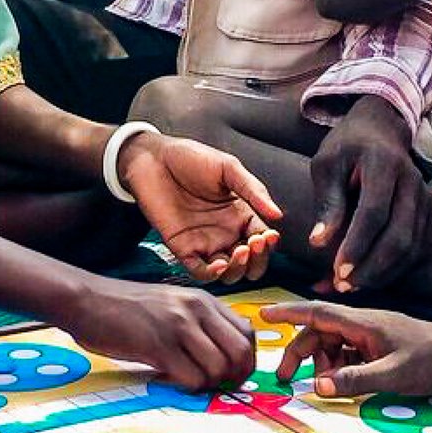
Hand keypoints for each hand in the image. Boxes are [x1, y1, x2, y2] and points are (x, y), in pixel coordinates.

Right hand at [63, 280, 255, 390]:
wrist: (86, 299)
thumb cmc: (125, 307)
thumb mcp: (171, 304)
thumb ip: (198, 324)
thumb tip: (224, 359)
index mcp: (202, 300)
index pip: (248, 334)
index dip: (246, 361)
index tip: (232, 374)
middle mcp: (196, 309)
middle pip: (241, 353)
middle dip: (234, 378)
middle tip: (215, 385)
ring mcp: (178, 326)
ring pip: (219, 369)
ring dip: (207, 385)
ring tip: (185, 380)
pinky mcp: (158, 345)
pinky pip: (191, 379)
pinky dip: (185, 388)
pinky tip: (167, 379)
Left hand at [118, 133, 281, 283]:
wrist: (154, 158)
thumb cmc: (191, 158)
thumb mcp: (228, 168)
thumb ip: (253, 190)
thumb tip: (277, 215)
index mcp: (240, 214)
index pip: (263, 240)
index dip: (269, 243)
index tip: (268, 236)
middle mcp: (225, 232)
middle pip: (249, 262)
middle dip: (258, 261)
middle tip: (255, 245)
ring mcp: (204, 242)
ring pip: (228, 272)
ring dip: (238, 269)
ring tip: (240, 251)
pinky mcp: (182, 248)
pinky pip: (200, 271)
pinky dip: (212, 274)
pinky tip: (220, 264)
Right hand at [263, 300, 431, 396]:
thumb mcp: (394, 375)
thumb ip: (354, 380)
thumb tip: (316, 386)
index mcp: (363, 323)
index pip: (317, 312)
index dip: (288, 313)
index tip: (263, 314)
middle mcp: (365, 324)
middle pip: (320, 332)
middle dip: (300, 352)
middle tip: (286, 380)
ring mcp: (374, 334)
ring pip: (334, 344)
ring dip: (324, 363)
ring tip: (330, 385)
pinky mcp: (384, 345)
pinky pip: (351, 352)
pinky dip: (342, 366)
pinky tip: (349, 382)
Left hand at [306, 98, 431, 291]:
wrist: (381, 131)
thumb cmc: (346, 147)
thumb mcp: (326, 164)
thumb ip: (327, 202)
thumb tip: (319, 243)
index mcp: (384, 164)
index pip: (374, 213)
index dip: (357, 245)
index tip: (337, 270)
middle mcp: (412, 183)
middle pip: (400, 236)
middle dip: (371, 267)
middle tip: (342, 285)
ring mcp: (425, 199)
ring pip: (412, 248)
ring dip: (383, 273)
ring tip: (351, 286)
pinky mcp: (429, 214)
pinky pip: (417, 249)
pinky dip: (395, 269)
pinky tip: (370, 277)